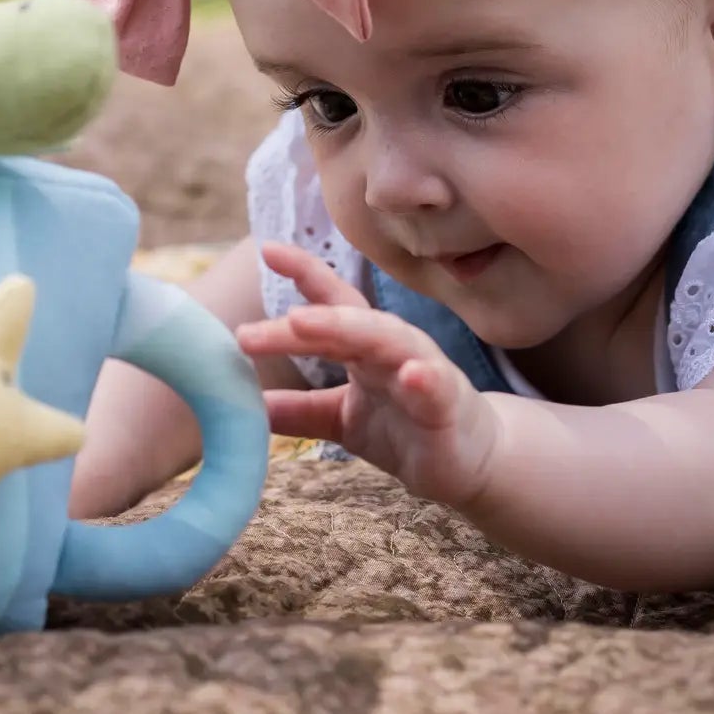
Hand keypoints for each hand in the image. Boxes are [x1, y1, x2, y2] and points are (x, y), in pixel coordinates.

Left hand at [236, 243, 499, 506]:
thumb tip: (244, 405)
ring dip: (348, 328)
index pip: (332, 302)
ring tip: (303, 322)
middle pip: (348, 320)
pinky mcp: (449, 407)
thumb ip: (298, 411)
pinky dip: (424, 378)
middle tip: (250, 330)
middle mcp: (392, 348)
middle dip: (303, 318)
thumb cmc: (406, 428)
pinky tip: (410, 373)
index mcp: (364, 346)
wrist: (469, 463)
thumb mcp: (341, 419)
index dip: (304, 273)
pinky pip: (437, 389)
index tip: (268, 249)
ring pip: (388, 340)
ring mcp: (423, 372)